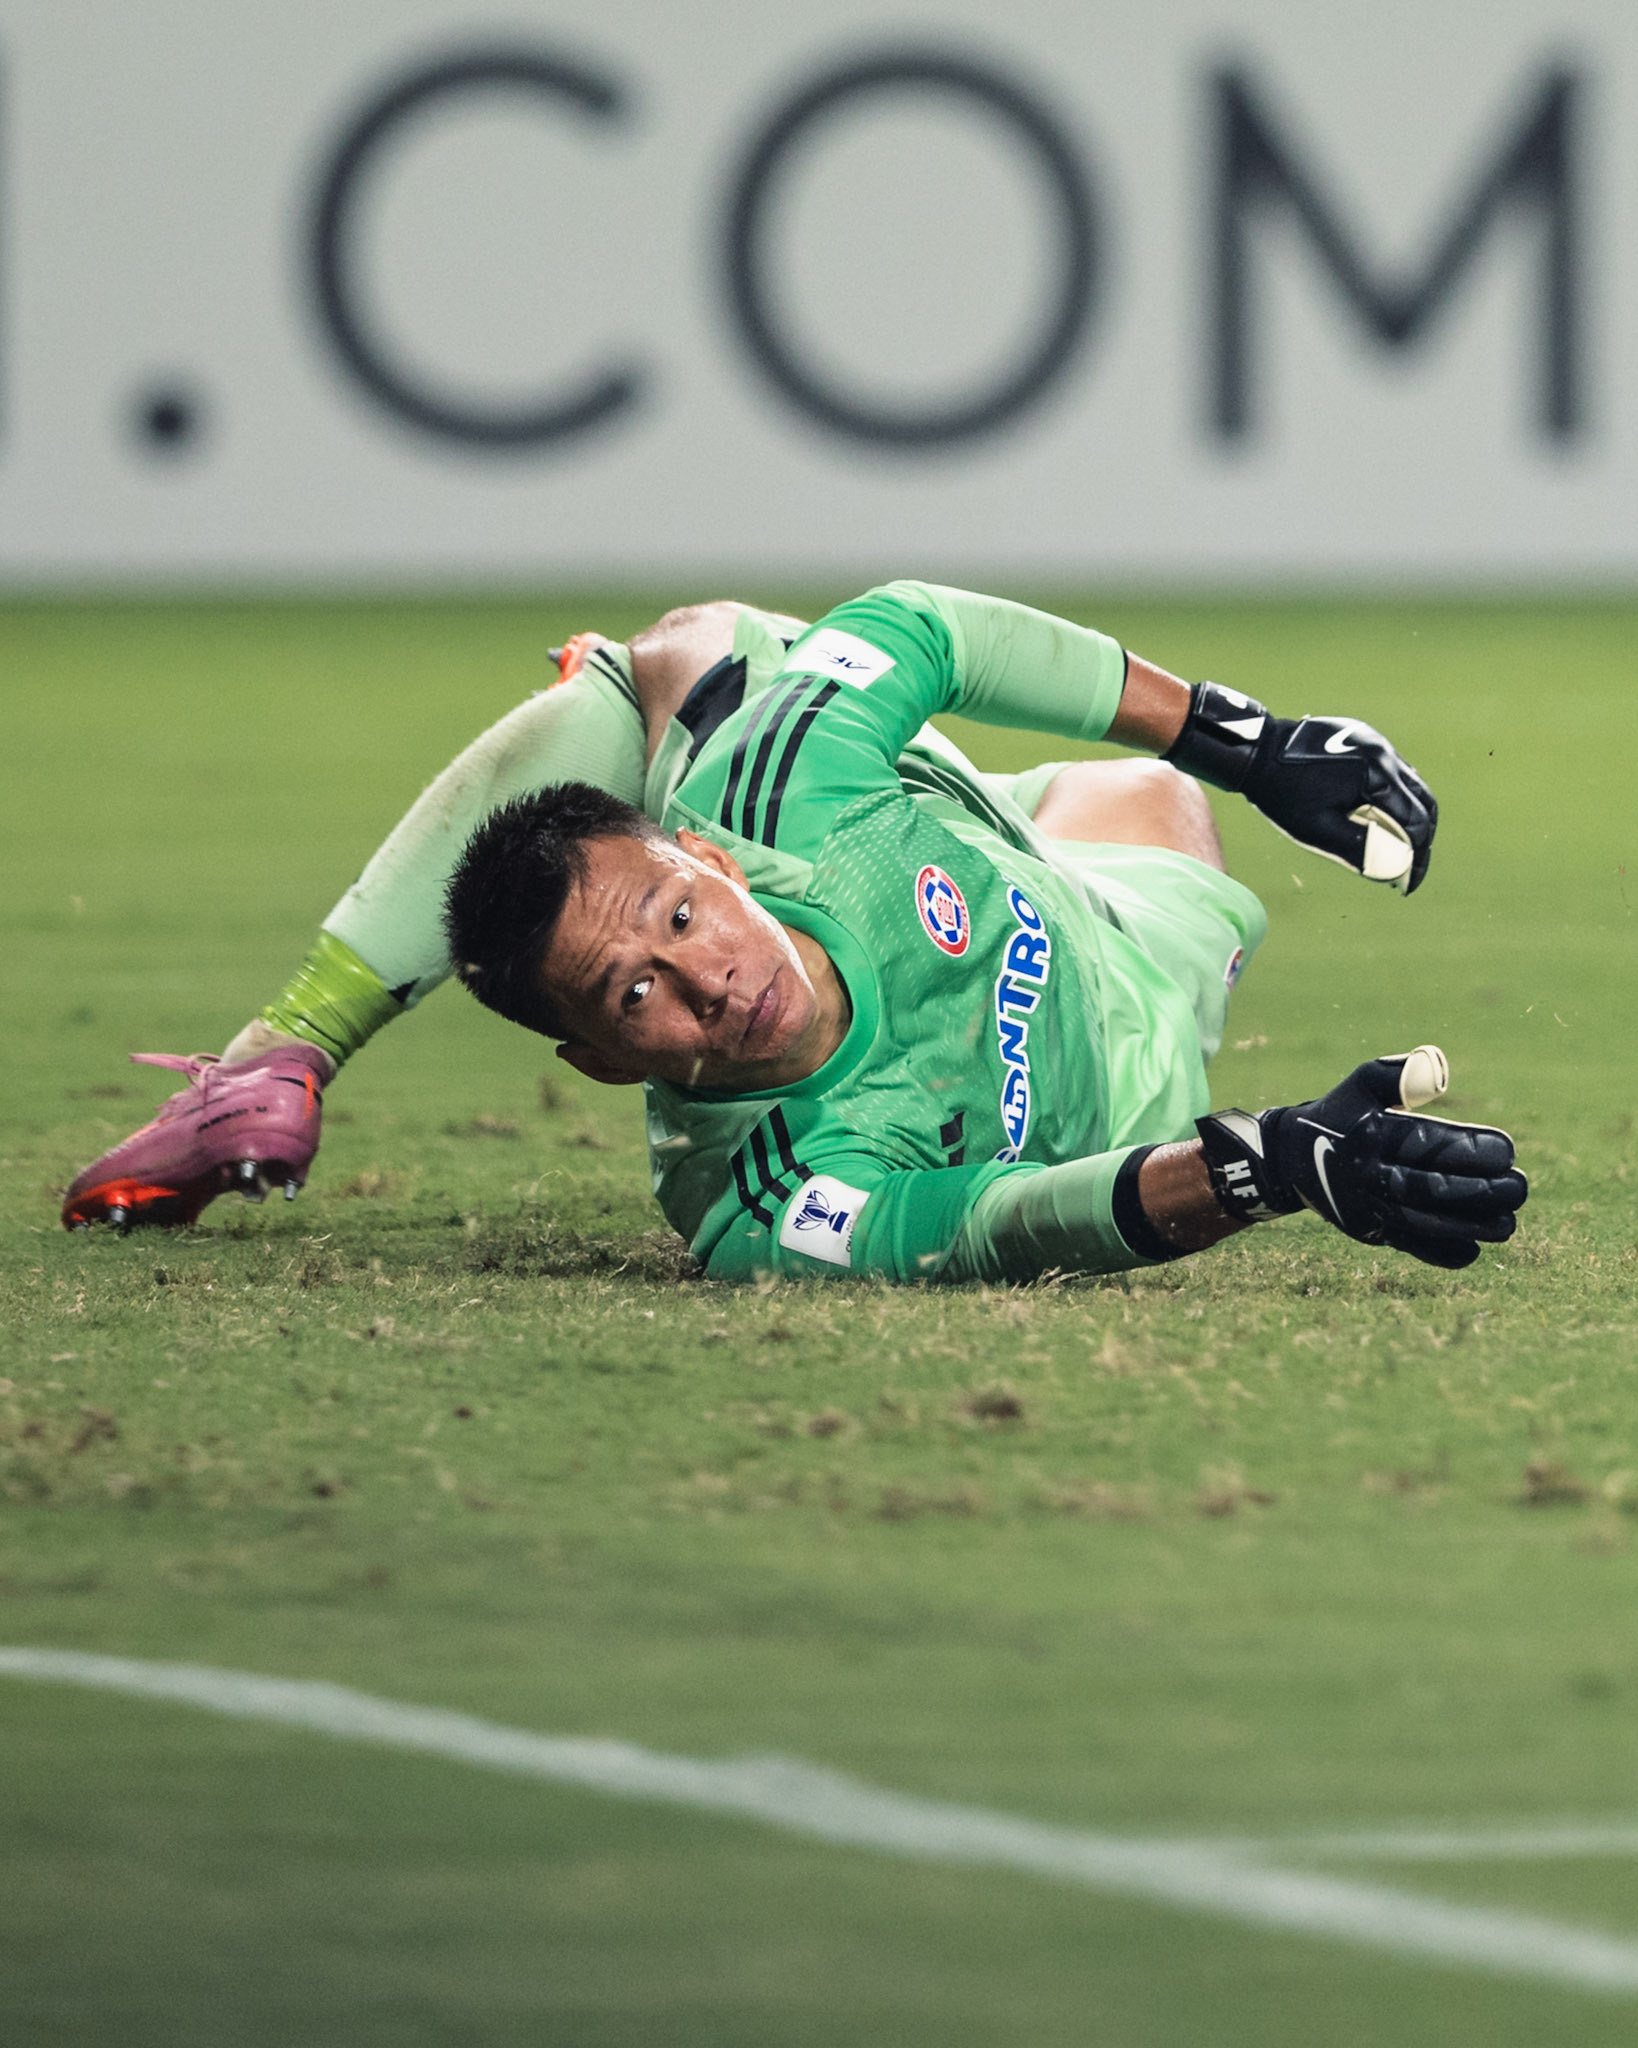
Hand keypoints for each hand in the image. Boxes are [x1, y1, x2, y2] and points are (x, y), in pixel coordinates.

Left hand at [1164, 683, 1437, 893]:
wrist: (1256, 752)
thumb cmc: (1283, 794)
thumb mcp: (1319, 831)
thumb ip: (1360, 850)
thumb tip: (1394, 871)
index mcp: (1376, 773)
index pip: (1415, 822)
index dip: (1416, 857)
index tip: (1408, 884)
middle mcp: (1384, 752)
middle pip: (1423, 802)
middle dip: (1421, 839)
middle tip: (1410, 869)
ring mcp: (1376, 742)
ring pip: (1411, 786)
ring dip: (1410, 817)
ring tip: (1398, 848)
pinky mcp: (1365, 739)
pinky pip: (1393, 772)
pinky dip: (1395, 798)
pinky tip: (1381, 819)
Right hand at [1195, 1046, 1526, 1268]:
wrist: (1290, 1159)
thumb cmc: (1340, 1113)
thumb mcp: (1361, 1083)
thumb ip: (1399, 1075)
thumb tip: (1438, 1074)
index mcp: (1371, 1134)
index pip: (1428, 1144)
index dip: (1472, 1150)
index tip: (1508, 1150)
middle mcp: (1368, 1174)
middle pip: (1431, 1187)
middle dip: (1482, 1191)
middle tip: (1520, 1187)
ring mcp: (1367, 1206)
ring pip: (1424, 1221)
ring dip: (1471, 1225)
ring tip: (1508, 1223)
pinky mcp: (1366, 1230)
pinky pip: (1407, 1245)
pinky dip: (1439, 1253)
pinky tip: (1473, 1251)